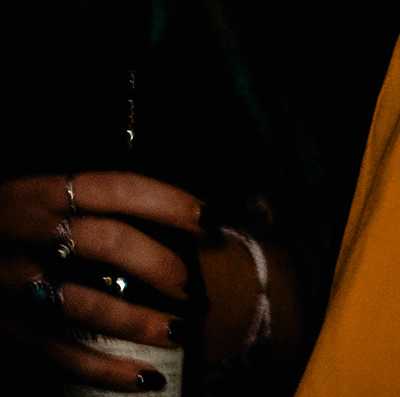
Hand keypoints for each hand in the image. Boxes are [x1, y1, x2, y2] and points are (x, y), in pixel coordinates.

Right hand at [0, 170, 192, 387]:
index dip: (170, 202)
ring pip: (86, 305)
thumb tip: (169, 216)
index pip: (116, 188)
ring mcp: (11, 285)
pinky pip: (59, 354)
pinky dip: (105, 371)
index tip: (212, 218)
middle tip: (193, 287)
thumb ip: (86, 205)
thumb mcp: (34, 199)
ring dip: (142, 322)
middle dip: (162, 265)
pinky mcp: (3, 330)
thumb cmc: (4, 227)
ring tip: (180, 332)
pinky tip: (145, 378)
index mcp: (38, 193)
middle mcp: (24, 234)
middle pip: (109, 243)